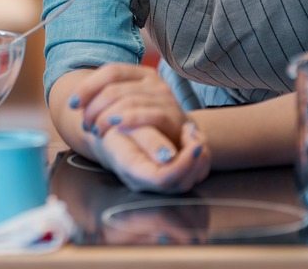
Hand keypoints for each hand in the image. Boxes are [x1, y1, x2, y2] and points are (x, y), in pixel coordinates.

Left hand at [73, 63, 187, 145]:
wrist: (183, 141)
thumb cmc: (147, 123)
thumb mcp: (129, 105)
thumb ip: (108, 98)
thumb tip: (74, 102)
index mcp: (142, 73)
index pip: (110, 71)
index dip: (88, 87)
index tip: (72, 104)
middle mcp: (155, 82)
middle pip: (114, 89)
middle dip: (93, 107)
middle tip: (85, 124)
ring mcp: (165, 98)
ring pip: (126, 102)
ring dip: (104, 118)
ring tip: (95, 131)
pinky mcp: (173, 117)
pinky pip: (146, 115)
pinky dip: (126, 120)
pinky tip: (114, 127)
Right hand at [93, 120, 210, 193]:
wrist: (109, 133)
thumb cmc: (115, 127)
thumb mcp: (126, 125)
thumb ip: (148, 140)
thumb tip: (169, 156)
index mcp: (131, 171)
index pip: (163, 179)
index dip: (183, 164)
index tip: (193, 143)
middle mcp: (145, 183)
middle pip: (180, 183)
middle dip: (194, 159)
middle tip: (192, 131)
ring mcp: (157, 183)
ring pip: (189, 180)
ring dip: (198, 157)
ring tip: (190, 132)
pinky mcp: (168, 178)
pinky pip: (191, 174)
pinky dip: (197, 157)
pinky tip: (190, 139)